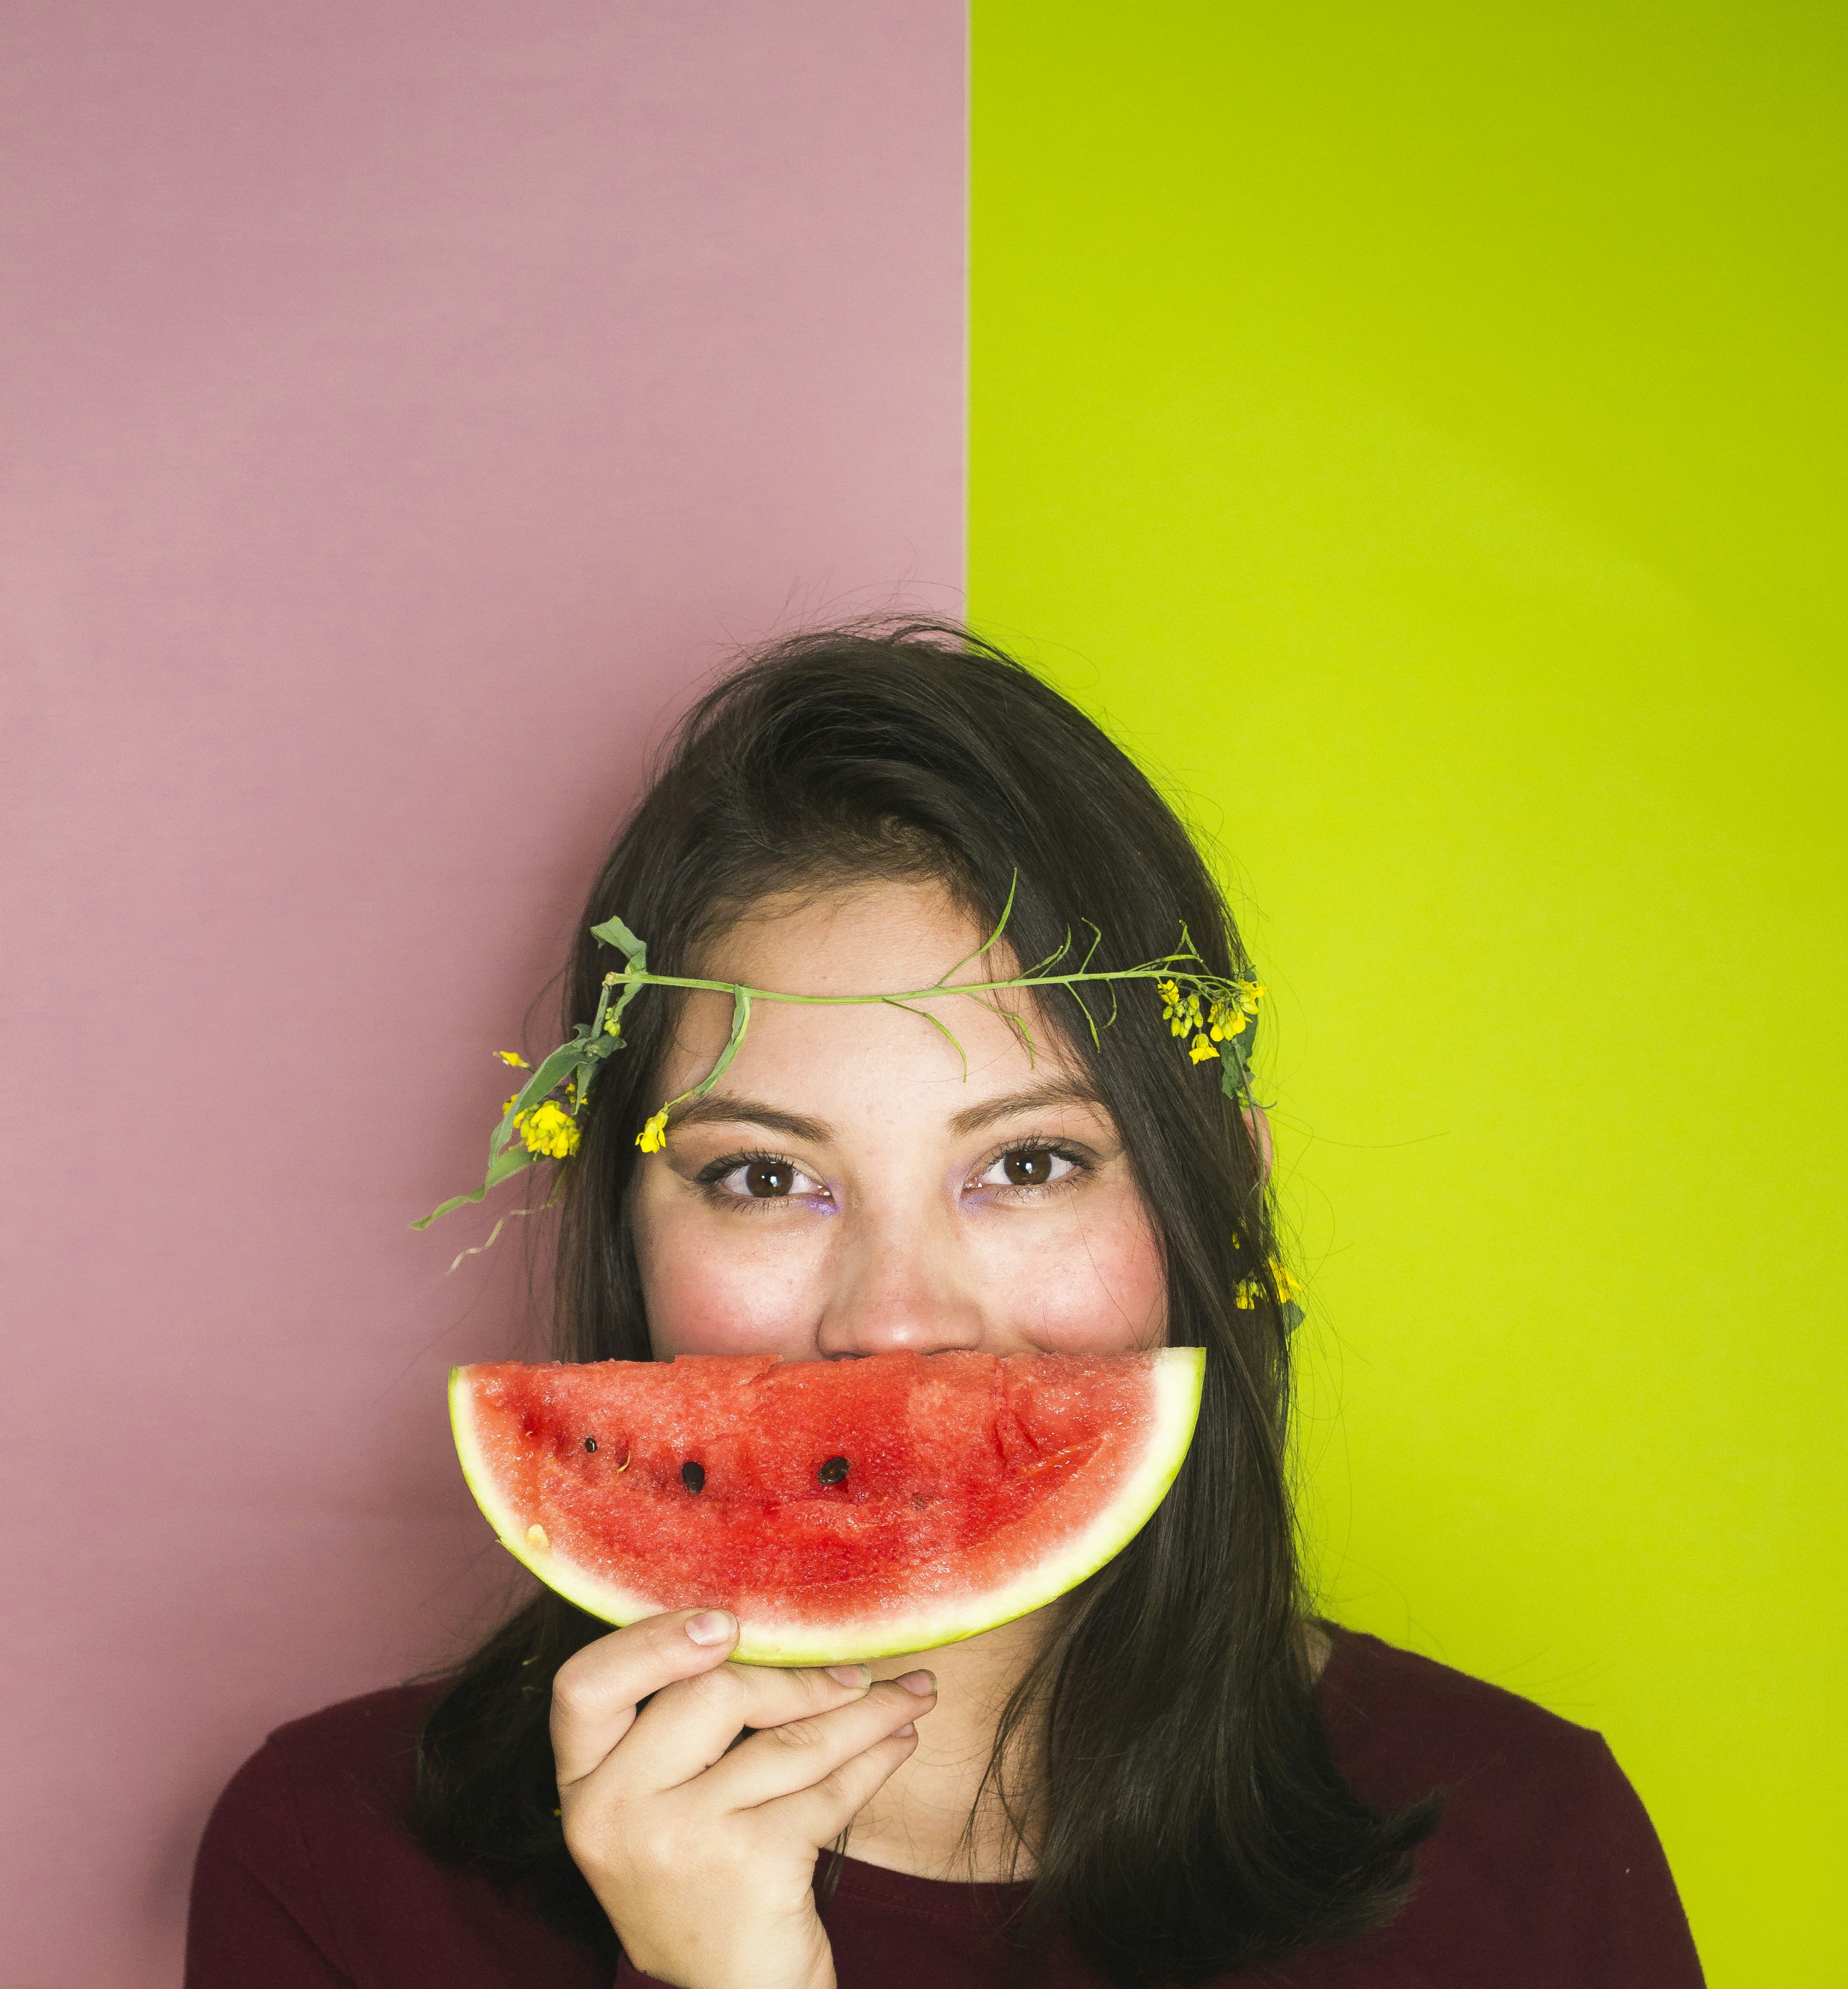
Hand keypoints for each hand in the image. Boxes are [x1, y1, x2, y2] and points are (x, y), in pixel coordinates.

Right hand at [551, 1609, 935, 1988]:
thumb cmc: (703, 1887)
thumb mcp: (657, 1815)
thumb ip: (675, 1735)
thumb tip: (763, 1628)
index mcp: (584, 1789)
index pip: (585, 1687)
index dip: (652, 1640)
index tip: (724, 1621)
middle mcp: (617, 1813)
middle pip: (708, 1695)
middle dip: (796, 1676)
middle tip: (856, 1670)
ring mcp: (683, 1839)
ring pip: (788, 1739)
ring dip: (864, 1711)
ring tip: (908, 1694)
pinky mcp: (752, 1863)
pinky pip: (828, 1786)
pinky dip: (874, 1758)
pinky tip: (899, 1742)